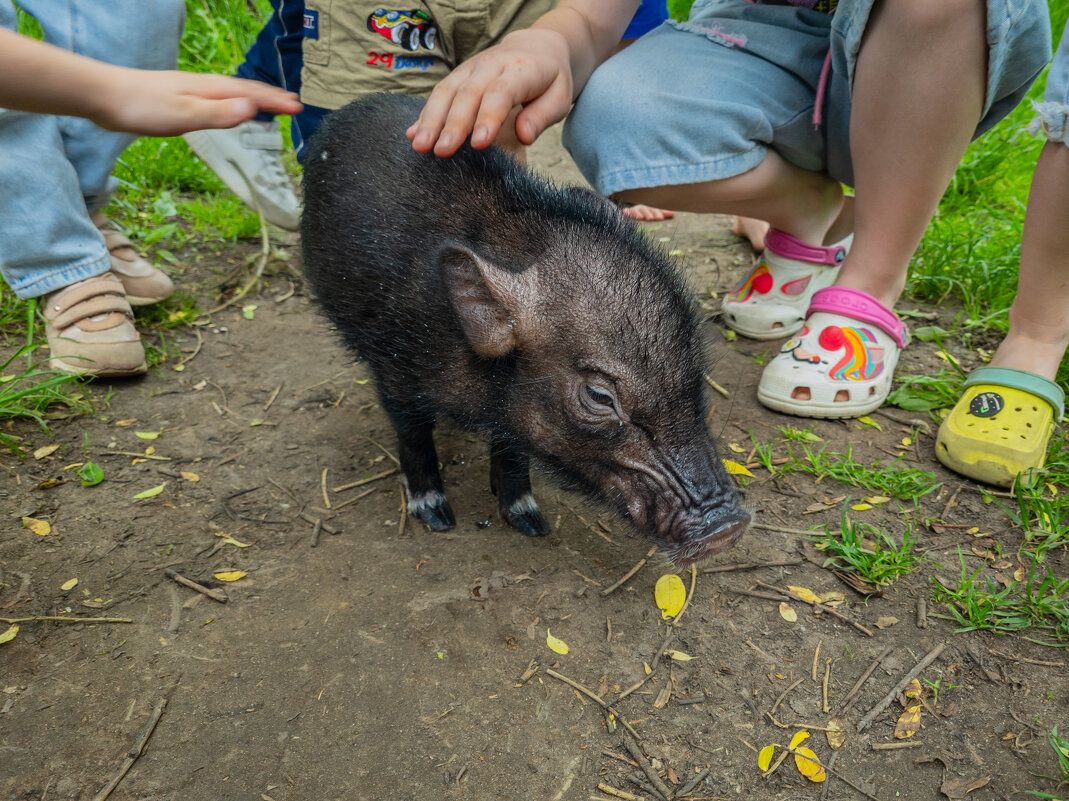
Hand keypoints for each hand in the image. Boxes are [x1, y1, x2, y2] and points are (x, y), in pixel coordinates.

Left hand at [94, 69, 302, 136]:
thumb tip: (253, 110)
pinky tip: (227, 106)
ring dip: (254, 97)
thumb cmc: (142, 107)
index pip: (252, 95)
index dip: (276, 102)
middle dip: (271, 96)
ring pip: (232, 91)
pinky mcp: (180, 97)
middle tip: (293, 104)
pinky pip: (218, 97)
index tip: (298, 108)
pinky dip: (233, 101)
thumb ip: (218, 114)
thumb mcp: (184, 116)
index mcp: (211, 89)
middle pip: (245, 89)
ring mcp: (192, 90)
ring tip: (269, 103)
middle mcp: (205, 85)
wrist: (104, 95)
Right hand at [407, 28, 572, 155]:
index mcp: (521, 70)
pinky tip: (413, 134)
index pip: (501, 93)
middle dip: (453, 124)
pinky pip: (439, 93)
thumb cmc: (550, 79)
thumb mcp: (559, 97)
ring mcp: (471, 68)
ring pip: (447, 91)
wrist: (536, 48)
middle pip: (468, 94)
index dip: (488, 117)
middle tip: (442, 151)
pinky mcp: (458, 75)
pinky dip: (425, 114)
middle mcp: (491, 66)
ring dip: (431, 119)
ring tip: (420, 145)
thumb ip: (541, 117)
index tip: (478, 143)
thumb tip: (524, 137)